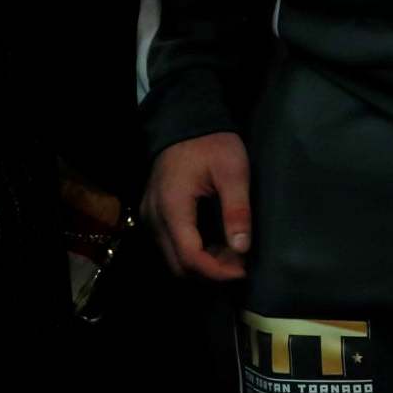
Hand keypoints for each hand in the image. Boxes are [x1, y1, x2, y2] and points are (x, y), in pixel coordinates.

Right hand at [143, 131, 251, 281]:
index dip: (217, 271)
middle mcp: (154, 217)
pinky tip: (214, 243)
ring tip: (230, 253)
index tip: (243, 270)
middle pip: (178, 266)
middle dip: (210, 272)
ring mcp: (150, 216)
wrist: (185, 120)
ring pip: (172, 259)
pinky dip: (191, 252)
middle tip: (239, 263)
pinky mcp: (152, 214)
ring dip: (201, 264)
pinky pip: (168, 246)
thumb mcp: (232, 171)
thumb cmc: (211, 143)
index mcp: (172, 207)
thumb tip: (242, 248)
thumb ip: (237, 209)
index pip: (190, 257)